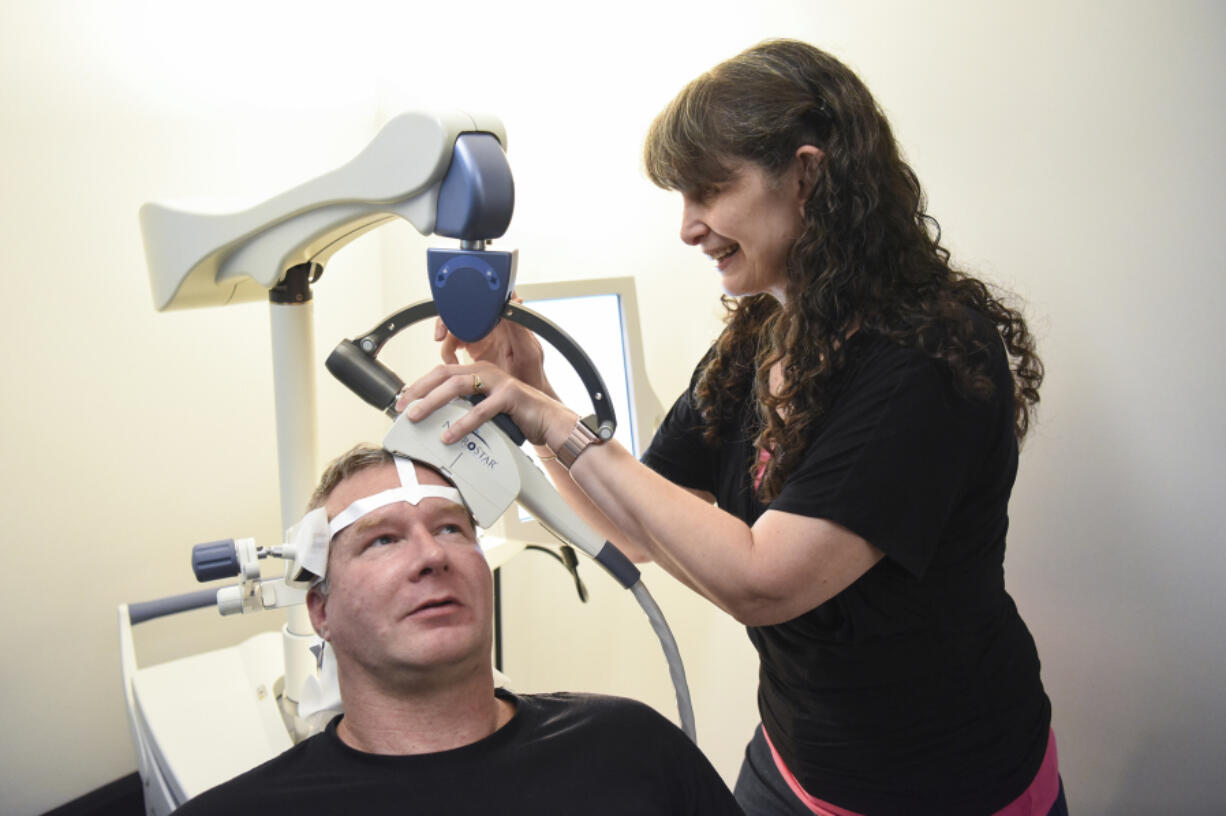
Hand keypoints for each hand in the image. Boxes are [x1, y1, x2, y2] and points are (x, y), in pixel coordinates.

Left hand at [395, 362, 576, 449]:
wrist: (551, 423)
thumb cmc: (518, 418)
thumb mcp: (486, 410)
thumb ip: (465, 409)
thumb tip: (435, 423)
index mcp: (478, 372)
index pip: (441, 373)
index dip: (418, 386)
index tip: (401, 402)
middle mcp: (486, 372)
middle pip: (444, 375)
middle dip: (419, 391)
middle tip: (402, 409)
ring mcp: (499, 382)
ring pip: (458, 386)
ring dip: (433, 402)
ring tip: (417, 417)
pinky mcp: (511, 396)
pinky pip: (481, 409)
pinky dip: (462, 423)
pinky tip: (449, 435)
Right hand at [434, 295, 552, 395]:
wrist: (524, 399)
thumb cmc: (532, 376)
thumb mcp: (529, 353)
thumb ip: (520, 329)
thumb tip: (513, 304)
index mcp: (508, 320)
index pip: (486, 300)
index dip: (469, 302)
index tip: (458, 316)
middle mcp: (493, 325)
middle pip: (465, 311)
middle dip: (449, 320)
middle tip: (441, 336)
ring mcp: (483, 336)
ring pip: (457, 327)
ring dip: (447, 341)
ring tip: (450, 361)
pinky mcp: (474, 348)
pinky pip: (454, 343)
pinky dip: (448, 352)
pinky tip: (452, 365)